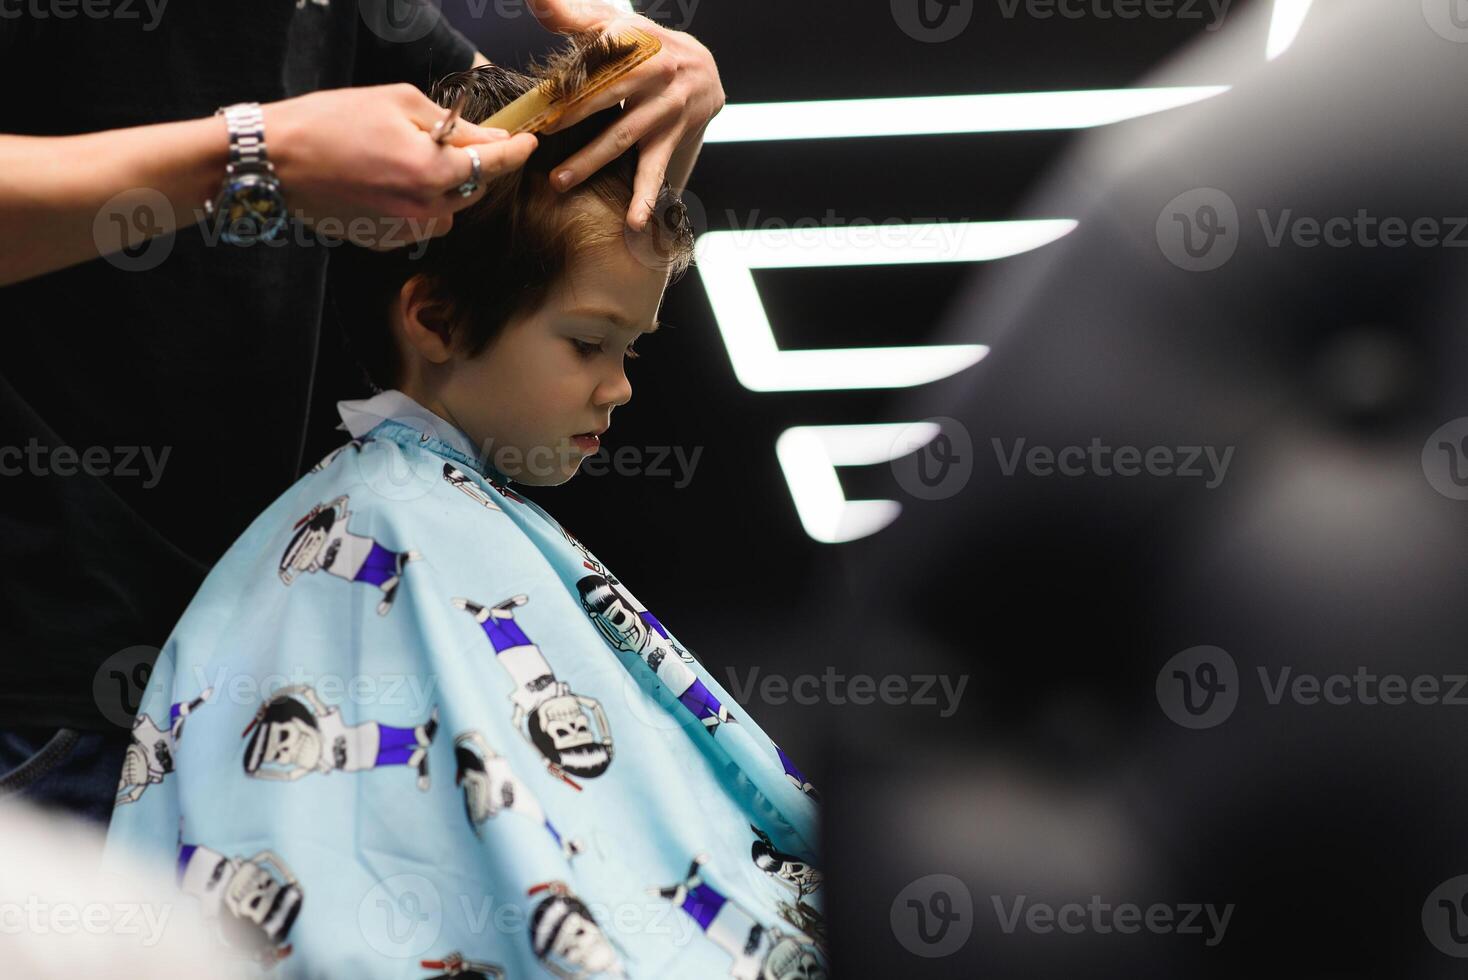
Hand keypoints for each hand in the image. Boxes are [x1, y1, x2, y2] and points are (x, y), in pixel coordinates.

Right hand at [262, 84, 539, 250]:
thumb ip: (453, 125)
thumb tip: (492, 139)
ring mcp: (405, 232)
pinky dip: (417, 204)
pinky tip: (387, 182)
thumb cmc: (332, 121)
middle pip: (473, 190)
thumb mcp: (398, 104)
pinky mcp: (384, 241)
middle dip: (473, 166)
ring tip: (409, 160)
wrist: (276, 160)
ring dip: (444, 188)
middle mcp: (425, 210)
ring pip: (448, 212)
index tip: (529, 143)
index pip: (494, 166)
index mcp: (433, 172)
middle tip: (453, 139)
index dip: (516, 153)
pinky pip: (419, 224)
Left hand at [528, 0, 724, 228]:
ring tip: (560, 182)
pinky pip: (655, 170)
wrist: (705, 68)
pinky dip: (646, 198)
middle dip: (568, 123)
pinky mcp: (671, 138)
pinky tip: (634, 222)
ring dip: (591, 162)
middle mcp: (654, 78)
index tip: (533, 101)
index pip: (593, 64)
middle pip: (603, 101)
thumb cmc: (647, 44)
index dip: (563, 80)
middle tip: (535, 143)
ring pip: (621, 139)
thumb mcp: (616, 22)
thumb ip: (573, 14)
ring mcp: (664, 111)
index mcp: (635, 46)